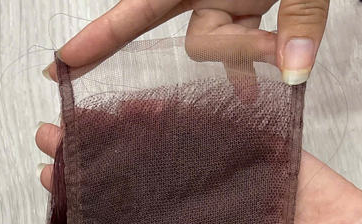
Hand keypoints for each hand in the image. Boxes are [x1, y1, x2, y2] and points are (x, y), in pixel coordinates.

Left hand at [36, 124, 361, 223]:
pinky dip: (172, 114)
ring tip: (75, 117)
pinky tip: (137, 103)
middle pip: (125, 187)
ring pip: (153, 154)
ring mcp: (211, 181)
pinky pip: (202, 126)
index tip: (51, 188)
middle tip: (49, 141)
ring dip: (116, 134)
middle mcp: (185, 217)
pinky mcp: (241, 151)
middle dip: (86, 165)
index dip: (84, 212)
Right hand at [44, 0, 329, 86]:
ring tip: (287, 45)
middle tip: (182, 61)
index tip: (60, 64)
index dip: (97, 38)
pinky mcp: (247, 3)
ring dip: (252, 50)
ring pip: (222, 45)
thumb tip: (293, 73)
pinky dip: (257, 59)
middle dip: (227, 51)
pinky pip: (244, 44)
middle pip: (195, 41)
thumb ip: (301, 14)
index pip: (137, 10)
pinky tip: (277, 78)